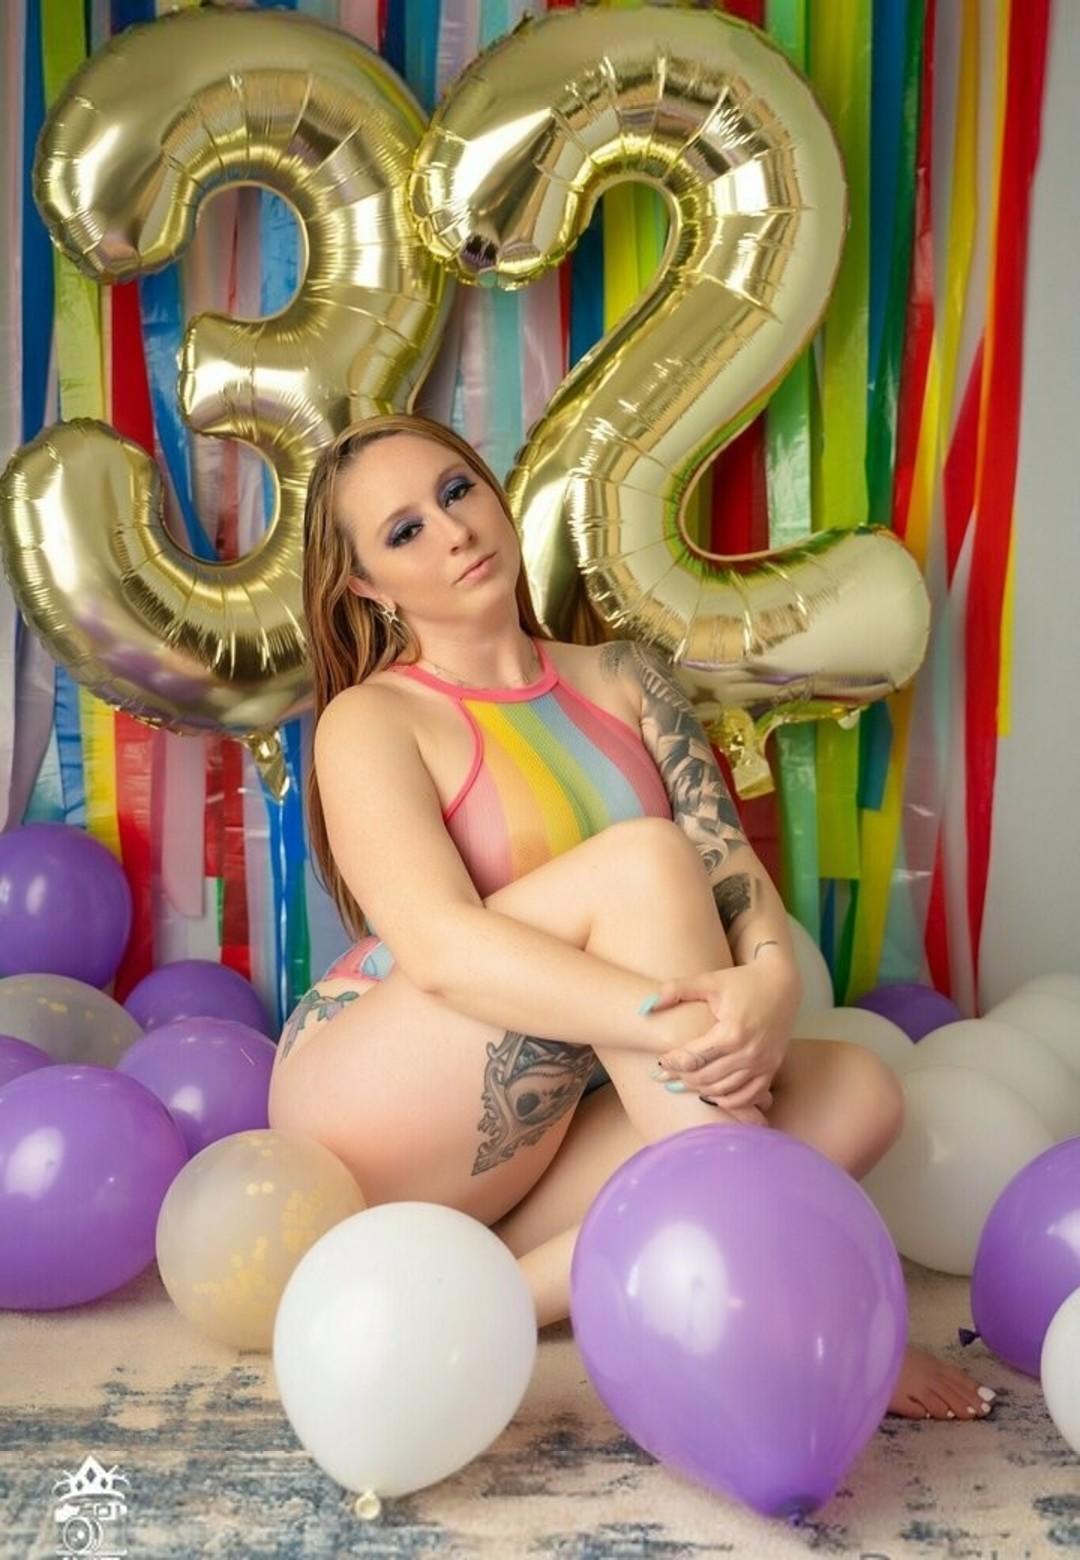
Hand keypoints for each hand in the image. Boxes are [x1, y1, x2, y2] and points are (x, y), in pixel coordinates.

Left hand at [649, 963, 798, 1107]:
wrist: (782, 983)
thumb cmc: (742, 981)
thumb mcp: (709, 980)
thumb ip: (675, 990)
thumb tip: (644, 1007)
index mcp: (731, 1032)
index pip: (693, 1059)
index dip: (672, 1063)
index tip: (659, 1061)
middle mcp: (749, 1052)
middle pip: (706, 1078)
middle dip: (681, 1078)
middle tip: (665, 1075)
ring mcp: (763, 1063)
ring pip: (724, 1090)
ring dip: (700, 1091)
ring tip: (683, 1083)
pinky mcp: (772, 1067)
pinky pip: (749, 1096)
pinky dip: (728, 1100)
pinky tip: (711, 1094)